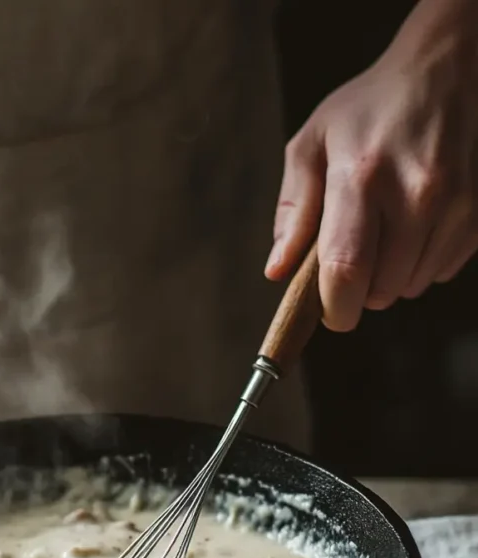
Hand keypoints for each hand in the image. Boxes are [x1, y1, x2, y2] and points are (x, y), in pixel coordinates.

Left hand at [265, 0, 477, 331]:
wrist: (446, 68)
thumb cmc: (368, 110)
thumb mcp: (312, 145)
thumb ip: (293, 212)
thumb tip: (278, 271)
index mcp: (362, 176)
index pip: (347, 271)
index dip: (334, 307)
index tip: (327, 312)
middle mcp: (415, 193)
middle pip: (380, 290)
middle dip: (359, 289)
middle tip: (352, 254)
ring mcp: (455, 204)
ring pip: (411, 286)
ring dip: (391, 275)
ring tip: (385, 229)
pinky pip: (441, 271)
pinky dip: (422, 261)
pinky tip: (415, 222)